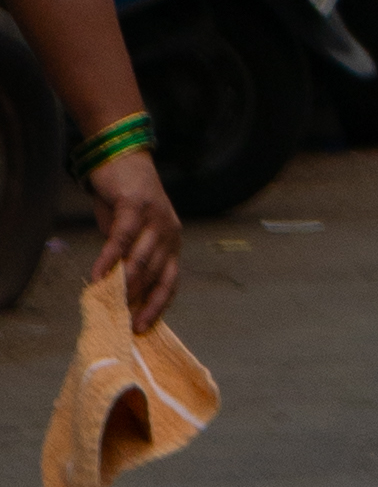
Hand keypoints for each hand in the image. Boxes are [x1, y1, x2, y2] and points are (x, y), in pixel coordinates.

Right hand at [88, 155, 183, 338]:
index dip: (157, 306)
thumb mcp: (130, 235)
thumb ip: (127, 260)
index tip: (142, 328)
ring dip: (124, 284)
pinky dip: (109, 259)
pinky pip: (122, 239)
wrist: (121, 158)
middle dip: (137, 300)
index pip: (170, 281)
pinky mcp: (136, 205)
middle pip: (154, 274)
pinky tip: (97, 275)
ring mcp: (155, 218)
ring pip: (141, 259)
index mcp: (171, 242)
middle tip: (118, 321)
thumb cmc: (123, 202)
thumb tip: (117, 293)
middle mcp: (169, 232)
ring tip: (109, 304)